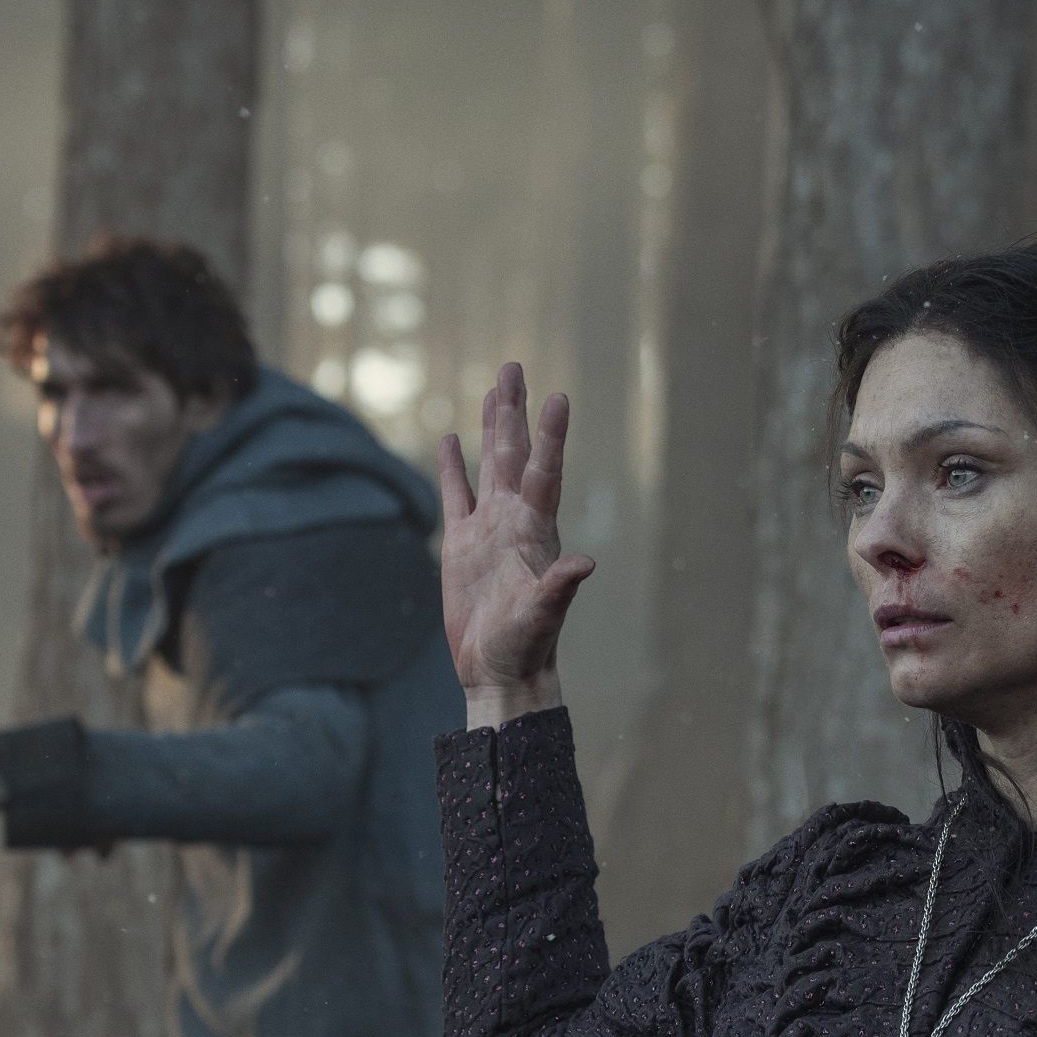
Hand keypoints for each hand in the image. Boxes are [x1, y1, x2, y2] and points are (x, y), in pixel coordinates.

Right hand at [436, 362, 594, 726]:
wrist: (500, 671)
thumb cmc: (526, 646)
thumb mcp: (542, 615)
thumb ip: (559, 587)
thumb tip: (585, 563)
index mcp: (535, 532)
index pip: (544, 472)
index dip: (550, 437)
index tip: (557, 398)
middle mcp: (514, 521)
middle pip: (514, 453)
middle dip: (514, 410)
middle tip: (514, 365)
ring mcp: (488, 530)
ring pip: (489, 465)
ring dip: (491, 426)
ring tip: (495, 386)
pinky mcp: (461, 545)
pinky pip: (456, 496)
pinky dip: (453, 467)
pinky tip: (450, 438)